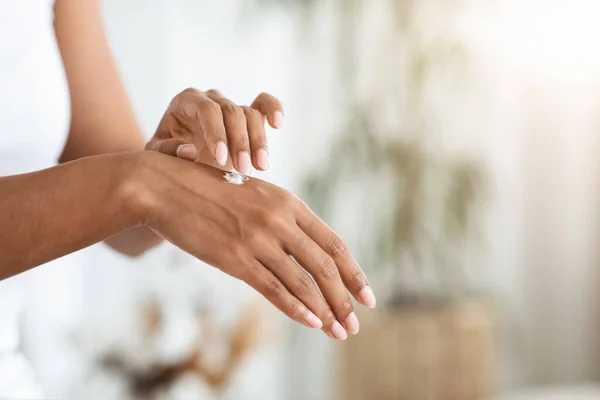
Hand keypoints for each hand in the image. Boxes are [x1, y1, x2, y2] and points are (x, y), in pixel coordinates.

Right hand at [134, 152, 376, 339]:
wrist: (165, 186)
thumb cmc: (209, 190)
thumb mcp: (254, 195)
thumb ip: (280, 218)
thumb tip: (302, 248)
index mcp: (288, 203)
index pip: (333, 243)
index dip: (354, 272)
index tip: (367, 295)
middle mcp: (279, 220)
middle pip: (325, 266)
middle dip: (345, 299)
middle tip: (355, 324)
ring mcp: (258, 239)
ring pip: (303, 281)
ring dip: (326, 311)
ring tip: (339, 332)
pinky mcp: (234, 257)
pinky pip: (274, 288)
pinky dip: (297, 309)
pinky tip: (312, 323)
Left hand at [145, 88, 283, 174]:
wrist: (178, 168)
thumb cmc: (165, 160)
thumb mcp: (157, 159)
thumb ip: (167, 152)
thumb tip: (189, 150)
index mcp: (186, 102)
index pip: (206, 109)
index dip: (216, 131)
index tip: (220, 158)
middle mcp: (210, 99)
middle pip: (232, 111)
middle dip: (240, 141)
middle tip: (243, 169)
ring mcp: (230, 107)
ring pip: (251, 114)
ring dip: (258, 141)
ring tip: (260, 167)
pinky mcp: (248, 116)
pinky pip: (264, 105)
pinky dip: (274, 110)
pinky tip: (278, 124)